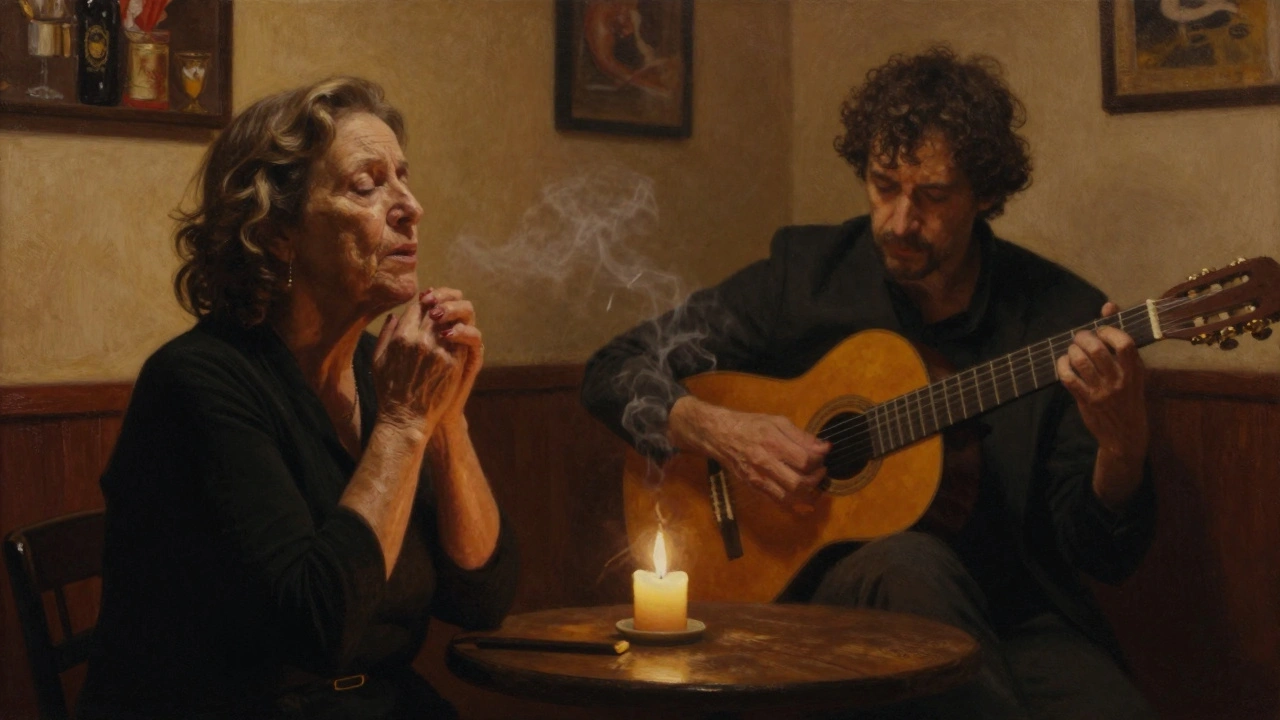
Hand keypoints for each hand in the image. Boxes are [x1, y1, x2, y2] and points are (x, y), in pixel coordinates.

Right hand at [371, 288, 481, 433]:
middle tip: (442, 311)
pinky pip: (461, 340)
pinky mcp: (454, 364)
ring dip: (452, 320)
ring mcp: (440, 352)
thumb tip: (395, 315)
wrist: (406, 418)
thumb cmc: (389, 391)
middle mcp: (421, 341)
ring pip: (451, 323)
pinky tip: (458, 337)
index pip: (417, 307)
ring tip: (451, 321)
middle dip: (440, 308)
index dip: (423, 304)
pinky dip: (460, 335)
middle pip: (436, 312)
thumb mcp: (377, 360)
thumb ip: (386, 334)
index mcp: (401, 337)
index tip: (427, 306)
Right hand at [671, 398, 829, 510]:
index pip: (805, 460)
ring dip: (808, 494)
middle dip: (816, 479)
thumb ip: (801, 436)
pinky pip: (778, 502)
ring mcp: (758, 479)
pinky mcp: (754, 487)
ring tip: (812, 482)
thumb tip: (824, 448)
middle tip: (820, 470)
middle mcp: (765, 463)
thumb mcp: (777, 421)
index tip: (824, 453)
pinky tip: (802, 494)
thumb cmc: (749, 425)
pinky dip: (794, 502)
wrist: (719, 435)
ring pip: (789, 498)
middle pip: (799, 483)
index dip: (820, 459)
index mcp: (772, 442)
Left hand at [1056, 302, 1148, 462]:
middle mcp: (1119, 381)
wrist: (1125, 435)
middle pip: (1097, 351)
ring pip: (1080, 362)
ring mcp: (1101, 392)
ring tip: (1072, 349)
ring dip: (1072, 351)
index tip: (1101, 330)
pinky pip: (1068, 379)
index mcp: (1135, 372)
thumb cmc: (1129, 397)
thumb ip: (1120, 340)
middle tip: (1080, 337)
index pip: (1125, 344)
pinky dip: (1062, 366)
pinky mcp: (1085, 401)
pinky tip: (1063, 363)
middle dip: (1083, 337)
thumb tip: (1108, 305)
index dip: (1109, 331)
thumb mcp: (1133, 371)